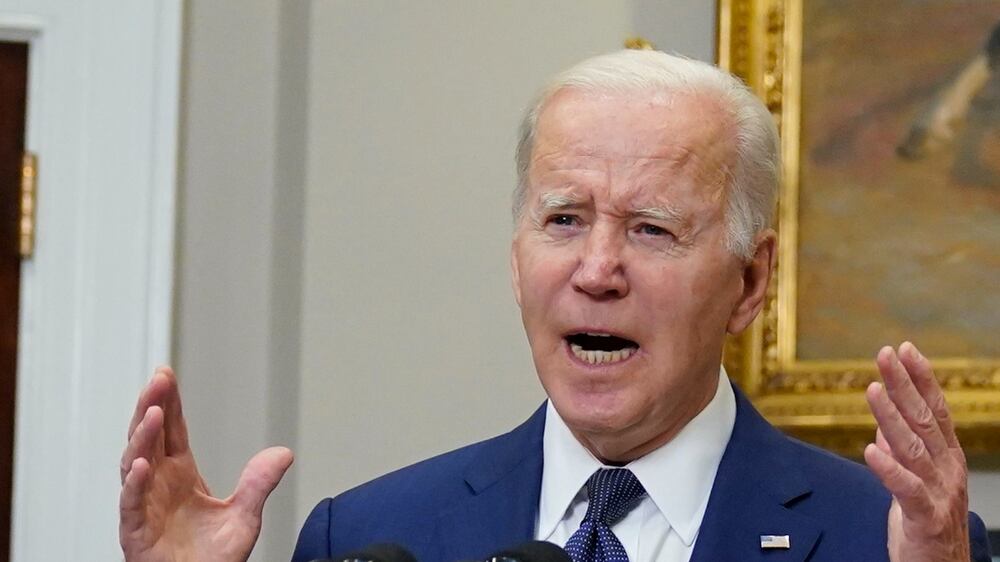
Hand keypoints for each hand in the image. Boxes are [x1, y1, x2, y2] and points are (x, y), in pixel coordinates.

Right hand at [119, 367, 293, 561]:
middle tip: (158, 380)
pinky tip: (140, 465)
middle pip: (148, 437)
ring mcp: (144, 506)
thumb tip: (283, 453)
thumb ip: (259, 483)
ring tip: (153, 413)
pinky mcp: (136, 531)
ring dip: (142, 438)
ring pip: (134, 463)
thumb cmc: (211, 560)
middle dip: (151, 406)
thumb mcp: (244, 516)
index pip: (171, 431)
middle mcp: (158, 485)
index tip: (166, 375)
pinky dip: (134, 485)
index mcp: (180, 475)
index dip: (168, 403)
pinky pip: (131, 504)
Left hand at [864, 343, 968, 561]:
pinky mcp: (926, 519)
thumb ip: (902, 453)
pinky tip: (870, 449)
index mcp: (947, 458)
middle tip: (885, 354)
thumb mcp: (913, 481)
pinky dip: (888, 469)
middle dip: (904, 384)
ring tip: (873, 388)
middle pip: (924, 420)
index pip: (935, 410)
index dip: (921, 379)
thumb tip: (883, 424)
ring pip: (913, 448)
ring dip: (891, 416)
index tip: (905, 349)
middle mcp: (947, 470)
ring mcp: (939, 494)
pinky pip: (907, 490)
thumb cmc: (927, 526)